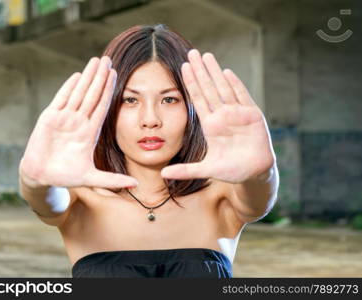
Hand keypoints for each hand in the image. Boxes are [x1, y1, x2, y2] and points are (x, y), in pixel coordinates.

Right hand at [19, 56, 138, 188]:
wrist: (42, 176)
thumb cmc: (66, 176)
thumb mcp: (93, 178)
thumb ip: (113, 180)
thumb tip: (135, 186)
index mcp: (89, 132)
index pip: (102, 106)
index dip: (109, 91)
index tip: (117, 75)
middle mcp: (78, 122)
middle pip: (92, 95)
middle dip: (100, 77)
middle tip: (108, 59)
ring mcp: (64, 118)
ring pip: (78, 93)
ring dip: (87, 77)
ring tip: (96, 61)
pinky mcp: (49, 118)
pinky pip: (61, 99)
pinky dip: (68, 88)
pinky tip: (77, 75)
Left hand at [161, 49, 274, 182]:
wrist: (254, 173)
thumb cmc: (231, 170)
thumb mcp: (205, 170)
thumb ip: (185, 170)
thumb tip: (162, 174)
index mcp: (210, 125)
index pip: (198, 100)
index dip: (190, 83)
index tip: (182, 67)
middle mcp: (222, 116)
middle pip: (208, 89)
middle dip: (200, 70)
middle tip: (192, 52)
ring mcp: (237, 114)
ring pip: (224, 88)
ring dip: (215, 72)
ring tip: (206, 55)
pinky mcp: (252, 116)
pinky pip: (242, 97)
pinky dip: (235, 85)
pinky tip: (227, 72)